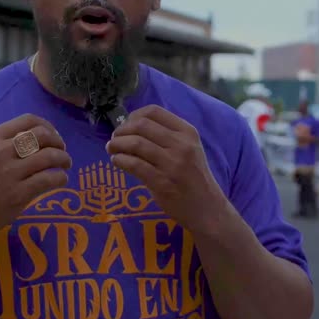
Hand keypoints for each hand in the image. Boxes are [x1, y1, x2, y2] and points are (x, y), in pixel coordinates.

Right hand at [0, 114, 71, 245]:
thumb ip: (8, 141)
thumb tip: (42, 135)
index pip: (28, 120)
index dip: (48, 126)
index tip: (53, 136)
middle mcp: (0, 151)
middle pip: (42, 135)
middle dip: (58, 142)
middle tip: (61, 151)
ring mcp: (10, 173)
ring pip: (50, 156)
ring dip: (64, 159)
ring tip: (65, 164)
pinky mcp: (19, 193)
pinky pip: (50, 179)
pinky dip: (61, 177)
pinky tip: (60, 180)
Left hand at [106, 105, 227, 233]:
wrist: (206, 207)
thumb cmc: (194, 176)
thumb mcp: (188, 149)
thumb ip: (166, 136)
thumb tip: (131, 126)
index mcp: (187, 132)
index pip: (154, 111)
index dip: (133, 116)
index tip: (126, 126)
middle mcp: (181, 145)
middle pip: (141, 125)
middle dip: (122, 130)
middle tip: (114, 139)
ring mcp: (172, 164)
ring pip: (135, 143)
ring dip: (117, 145)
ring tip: (112, 149)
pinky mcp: (162, 182)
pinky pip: (134, 165)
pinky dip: (119, 160)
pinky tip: (117, 162)